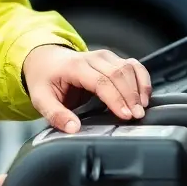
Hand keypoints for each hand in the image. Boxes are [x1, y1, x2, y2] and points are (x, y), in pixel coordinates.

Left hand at [22, 45, 151, 133]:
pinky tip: (145, 95)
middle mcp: (93, 58)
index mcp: (75, 66)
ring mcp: (105, 56)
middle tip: (137, 116)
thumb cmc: (45, 79)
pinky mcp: (113, 59)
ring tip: (141, 109)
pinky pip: (133, 65)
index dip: (115, 98)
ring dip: (139, 88)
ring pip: (128, 68)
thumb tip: (73, 128)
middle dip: (131, 96)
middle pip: (118, 74)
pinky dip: (142, 78)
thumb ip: (56, 115)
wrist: (45, 60)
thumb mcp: (41, 99)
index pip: (101, 81)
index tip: (125, 115)